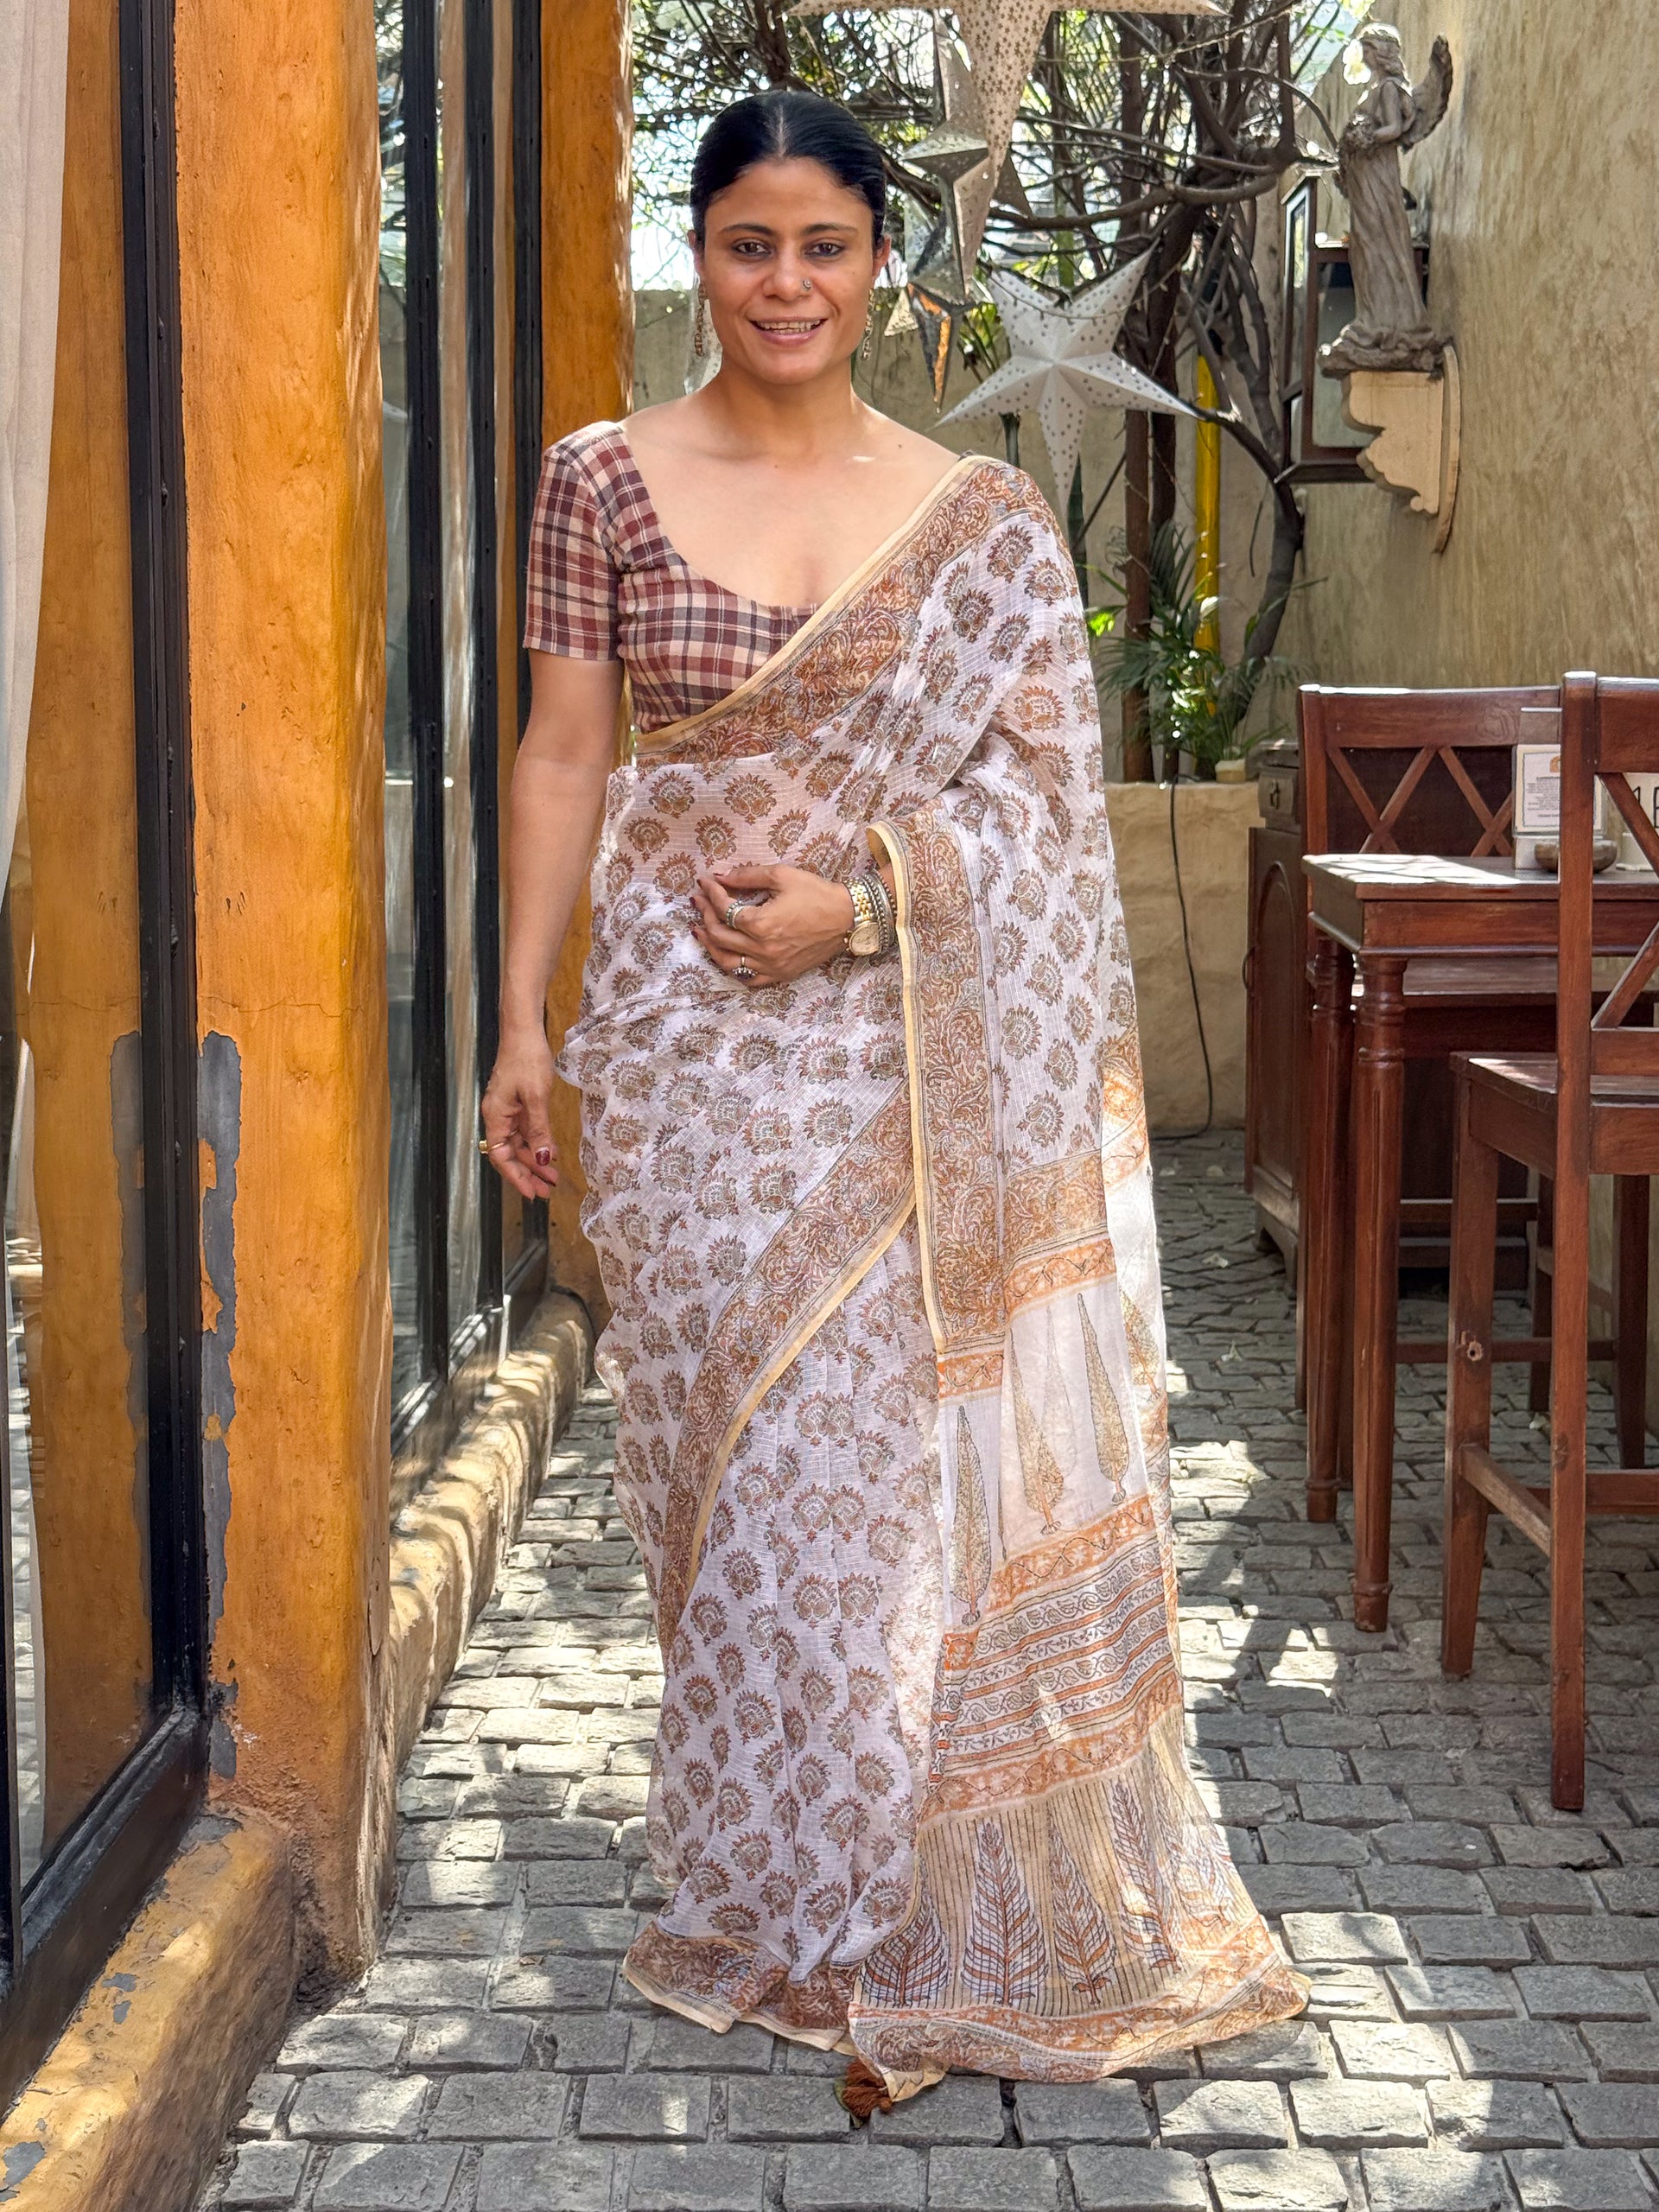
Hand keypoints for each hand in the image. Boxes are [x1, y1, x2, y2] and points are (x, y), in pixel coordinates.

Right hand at [481, 1029, 559, 1200]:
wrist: (524, 1031)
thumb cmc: (527, 1059)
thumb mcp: (536, 1097)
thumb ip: (539, 1130)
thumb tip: (543, 1158)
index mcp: (496, 1116)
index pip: (502, 1156)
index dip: (516, 1176)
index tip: (532, 1193)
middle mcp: (498, 1116)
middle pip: (510, 1154)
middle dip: (529, 1173)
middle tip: (548, 1191)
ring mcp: (508, 1110)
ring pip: (520, 1144)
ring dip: (536, 1160)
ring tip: (554, 1177)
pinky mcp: (518, 1103)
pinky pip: (526, 1130)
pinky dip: (538, 1143)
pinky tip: (552, 1153)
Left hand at [692, 863, 855, 987]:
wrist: (848, 918)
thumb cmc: (817, 894)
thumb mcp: (782, 876)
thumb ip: (747, 876)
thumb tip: (720, 876)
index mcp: (761, 924)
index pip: (724, 910)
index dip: (711, 893)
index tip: (706, 881)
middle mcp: (762, 949)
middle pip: (719, 935)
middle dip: (705, 914)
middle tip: (700, 901)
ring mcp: (771, 965)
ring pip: (727, 961)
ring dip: (709, 945)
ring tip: (701, 930)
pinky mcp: (781, 974)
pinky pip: (748, 978)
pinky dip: (732, 967)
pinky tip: (726, 955)